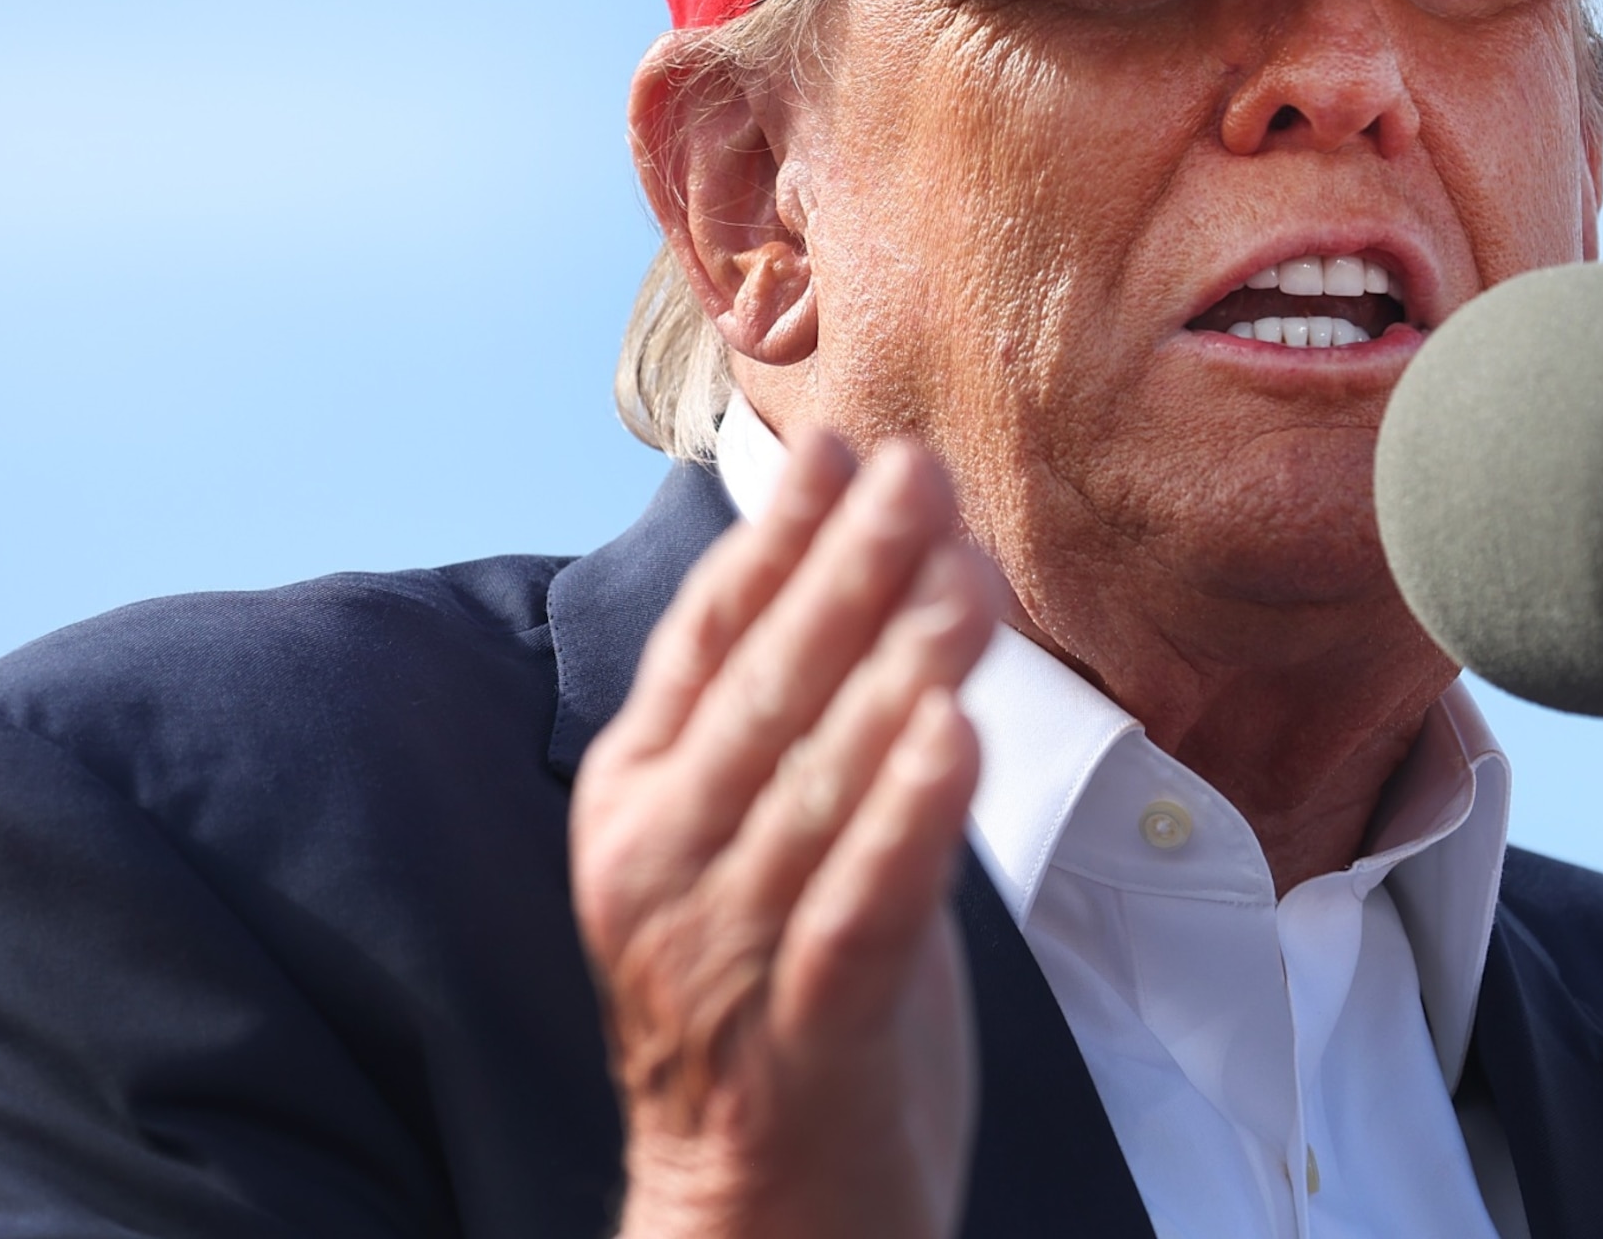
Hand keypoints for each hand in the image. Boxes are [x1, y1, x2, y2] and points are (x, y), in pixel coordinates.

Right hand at [572, 434, 996, 1238]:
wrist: (758, 1217)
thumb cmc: (776, 996)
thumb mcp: (757, 837)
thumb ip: (802, 714)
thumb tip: (872, 551)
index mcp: (639, 800)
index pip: (706, 638)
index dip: (774, 535)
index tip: (840, 441)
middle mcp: (660, 865)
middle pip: (763, 689)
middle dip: (846, 569)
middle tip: (919, 470)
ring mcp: (721, 952)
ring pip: (817, 784)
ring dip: (895, 668)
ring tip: (963, 577)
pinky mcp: (802, 1035)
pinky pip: (860, 907)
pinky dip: (907, 819)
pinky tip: (956, 735)